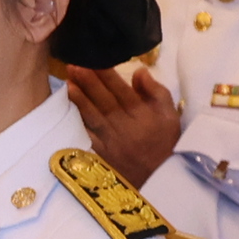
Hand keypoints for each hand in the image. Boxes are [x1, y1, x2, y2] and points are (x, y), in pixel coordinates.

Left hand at [60, 61, 181, 188]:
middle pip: (103, 100)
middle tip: (73, 65)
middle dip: (87, 82)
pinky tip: (68, 110)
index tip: (92, 60)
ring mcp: (111, 139)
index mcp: (141, 113)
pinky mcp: (102, 153)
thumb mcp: (170, 114)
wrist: (160, 177)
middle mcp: (124, 125)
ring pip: (92, 115)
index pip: (120, 89)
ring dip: (79, 99)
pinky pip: (87, 135)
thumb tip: (139, 71)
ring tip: (68, 82)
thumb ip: (156, 91)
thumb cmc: (166, 141)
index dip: (105, 75)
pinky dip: (77, 122)